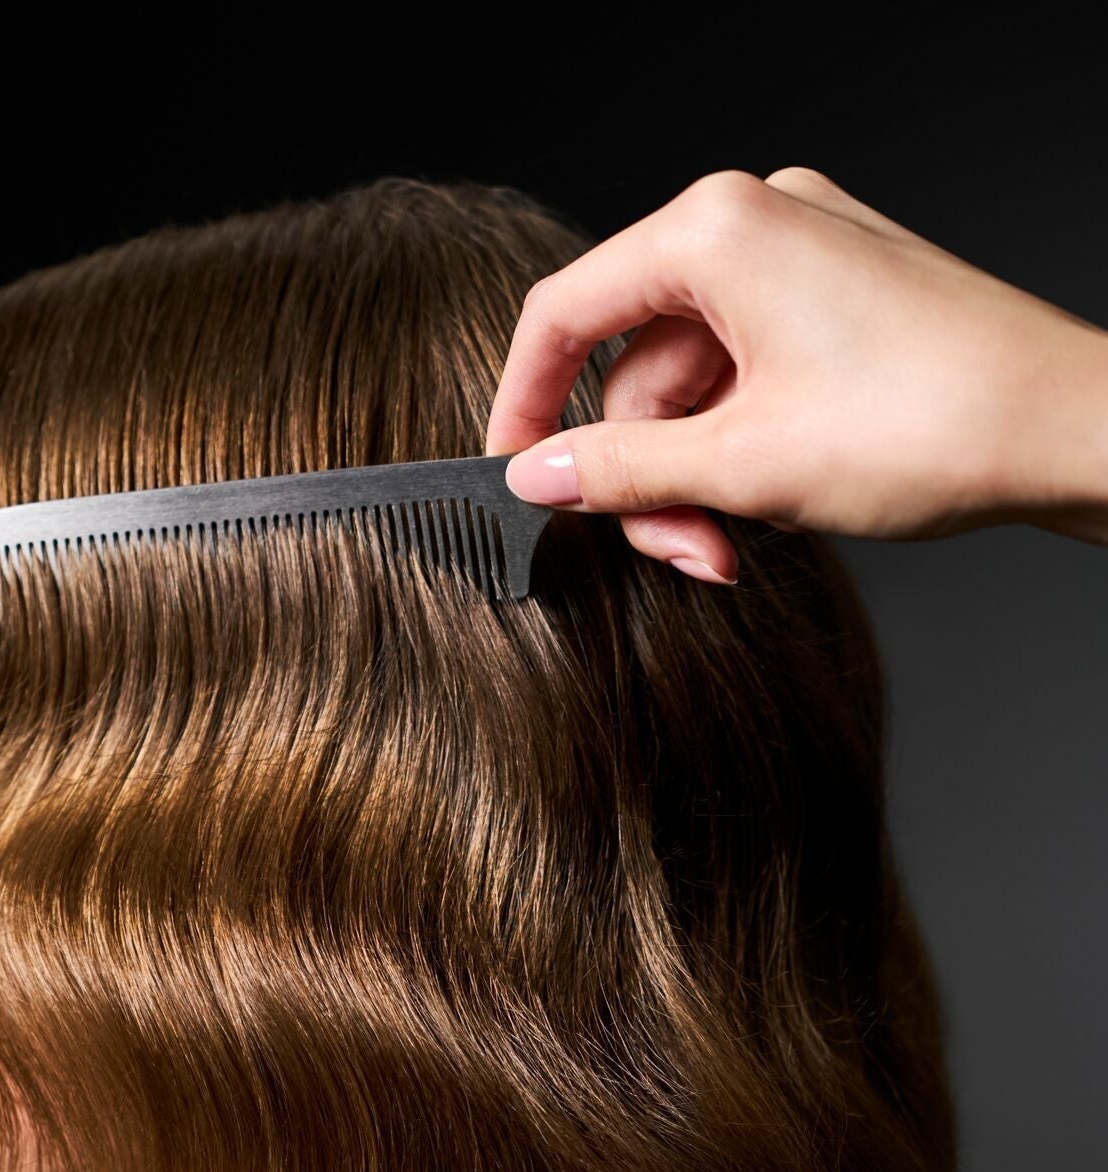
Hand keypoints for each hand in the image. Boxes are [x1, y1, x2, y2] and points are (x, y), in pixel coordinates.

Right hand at [484, 167, 1107, 583]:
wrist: (1069, 430)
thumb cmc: (929, 425)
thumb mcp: (744, 467)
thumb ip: (619, 472)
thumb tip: (534, 478)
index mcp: (717, 232)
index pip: (566, 313)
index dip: (525, 405)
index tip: (516, 479)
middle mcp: (758, 222)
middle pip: (638, 363)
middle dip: (649, 473)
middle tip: (682, 552)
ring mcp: (807, 257)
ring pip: (696, 382)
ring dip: (699, 477)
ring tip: (736, 547)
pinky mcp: (845, 297)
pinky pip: (751, 374)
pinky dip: (744, 446)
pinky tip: (772, 508)